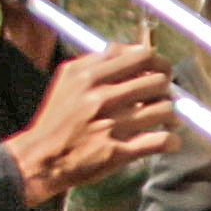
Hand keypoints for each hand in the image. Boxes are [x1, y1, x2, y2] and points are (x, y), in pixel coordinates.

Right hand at [9, 40, 179, 201]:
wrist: (39, 158)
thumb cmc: (58, 117)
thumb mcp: (68, 79)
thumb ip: (99, 60)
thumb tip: (134, 51)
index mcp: (90, 75)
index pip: (142, 56)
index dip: (160, 63)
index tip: (162, 71)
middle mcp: (101, 97)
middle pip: (158, 82)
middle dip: (166, 90)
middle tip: (163, 98)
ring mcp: (110, 125)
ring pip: (164, 110)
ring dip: (171, 115)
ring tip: (166, 119)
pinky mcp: (116, 152)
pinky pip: (159, 141)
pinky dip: (170, 141)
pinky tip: (168, 141)